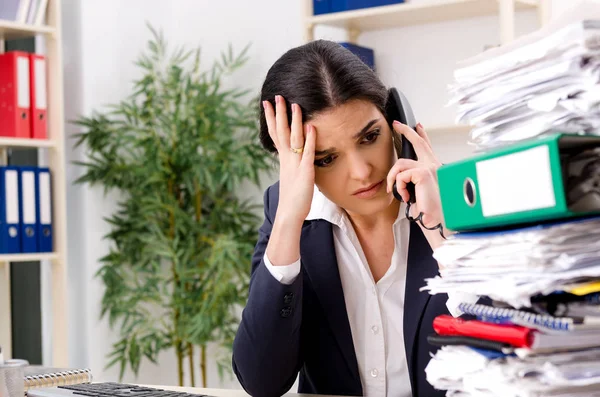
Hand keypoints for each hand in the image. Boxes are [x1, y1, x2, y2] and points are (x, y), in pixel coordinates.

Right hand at [263, 95, 315, 224]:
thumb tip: (294, 157)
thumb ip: (293, 164)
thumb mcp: (291, 177)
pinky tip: (311, 127)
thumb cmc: (292, 199)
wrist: (289, 215)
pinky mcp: (305, 172)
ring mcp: (295, 164)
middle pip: (281, 132)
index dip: (272, 118)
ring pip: (293, 139)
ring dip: (294, 121)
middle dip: (279, 113)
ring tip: (294, 104)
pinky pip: (307, 153)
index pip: (276, 134)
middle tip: (276, 96)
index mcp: (283, 160)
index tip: (268, 104)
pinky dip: (309, 139)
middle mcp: (287, 159)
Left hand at [386, 121, 443, 229]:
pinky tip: (405, 196)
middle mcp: (434, 165)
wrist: (435, 220)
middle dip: (406, 131)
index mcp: (434, 168)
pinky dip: (399, 187)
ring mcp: (430, 167)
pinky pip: (400, 175)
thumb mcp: (417, 191)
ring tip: (396, 191)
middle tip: (397, 124)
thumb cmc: (428, 209)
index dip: (421, 135)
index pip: (427, 147)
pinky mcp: (423, 173)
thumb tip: (399, 175)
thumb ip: (412, 180)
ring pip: (400, 164)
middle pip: (418, 142)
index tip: (417, 126)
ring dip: (392, 178)